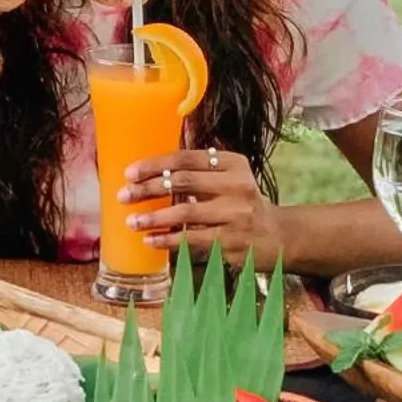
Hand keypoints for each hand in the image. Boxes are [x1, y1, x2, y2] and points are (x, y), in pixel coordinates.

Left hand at [119, 147, 284, 267]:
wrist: (277, 236)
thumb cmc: (242, 203)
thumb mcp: (231, 178)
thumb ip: (201, 170)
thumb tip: (152, 168)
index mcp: (233, 164)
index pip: (187, 159)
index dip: (155, 164)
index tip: (130, 173)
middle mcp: (237, 186)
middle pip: (183, 183)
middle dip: (148, 189)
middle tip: (124, 195)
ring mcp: (235, 215)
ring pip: (185, 213)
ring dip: (154, 217)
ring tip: (131, 221)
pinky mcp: (232, 242)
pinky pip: (192, 239)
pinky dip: (168, 240)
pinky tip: (150, 239)